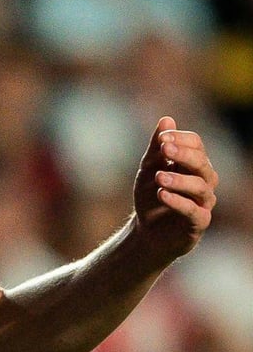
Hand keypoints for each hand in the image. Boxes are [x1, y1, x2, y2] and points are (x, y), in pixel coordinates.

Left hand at [132, 116, 218, 260]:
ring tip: (158, 177)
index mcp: (192, 165)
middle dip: (183, 154)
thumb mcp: (149, 169)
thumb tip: (167, 119)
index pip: (196, 144)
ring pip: (201, 187)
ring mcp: (203, 202)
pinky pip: (194, 211)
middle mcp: (203, 181)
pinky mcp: (198, 222)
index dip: (181, 139)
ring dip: (179, 179)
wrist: (147, 231)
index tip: (161, 139)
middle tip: (163, 149)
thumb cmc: (151, 196)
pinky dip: (178, 201)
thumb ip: (156, 148)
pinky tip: (163, 194)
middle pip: (202, 163)